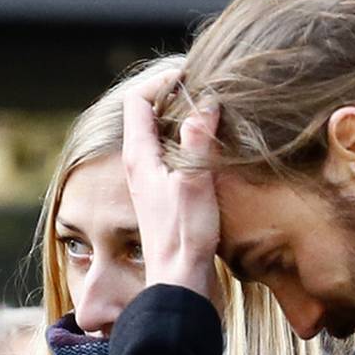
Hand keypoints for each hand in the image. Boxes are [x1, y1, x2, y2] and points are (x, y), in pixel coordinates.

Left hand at [122, 68, 221, 301]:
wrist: (181, 279)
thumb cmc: (184, 234)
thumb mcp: (194, 180)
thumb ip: (196, 139)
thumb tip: (205, 102)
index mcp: (139, 157)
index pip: (137, 101)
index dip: (161, 81)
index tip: (192, 74)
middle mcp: (141, 165)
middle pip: (149, 114)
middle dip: (176, 95)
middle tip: (209, 86)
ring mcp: (153, 180)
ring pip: (163, 134)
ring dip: (185, 117)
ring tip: (217, 110)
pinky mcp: (168, 194)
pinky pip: (175, 153)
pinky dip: (192, 140)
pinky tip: (217, 147)